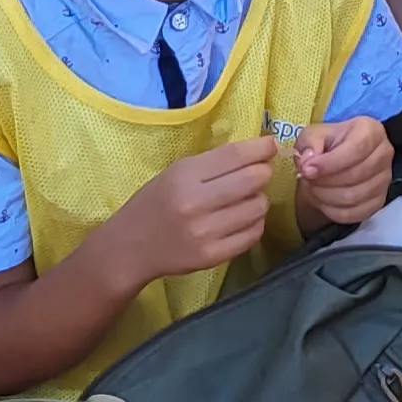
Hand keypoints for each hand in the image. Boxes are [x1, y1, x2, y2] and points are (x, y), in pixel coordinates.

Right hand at [105, 138, 279, 283]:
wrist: (130, 247)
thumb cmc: (156, 202)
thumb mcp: (176, 172)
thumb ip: (214, 162)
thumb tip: (261, 149)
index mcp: (184, 176)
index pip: (235, 155)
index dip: (261, 147)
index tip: (271, 145)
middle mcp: (195, 203)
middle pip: (253, 179)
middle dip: (264, 172)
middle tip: (259, 173)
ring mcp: (204, 232)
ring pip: (258, 207)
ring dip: (259, 199)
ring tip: (246, 199)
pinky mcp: (212, 256)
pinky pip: (253, 234)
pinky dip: (255, 223)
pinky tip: (243, 220)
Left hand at [293, 117, 394, 225]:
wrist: (335, 162)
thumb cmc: (326, 144)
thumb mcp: (312, 135)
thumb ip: (309, 143)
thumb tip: (308, 161)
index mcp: (371, 131)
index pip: (357, 148)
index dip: (330, 163)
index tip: (308, 170)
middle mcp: (384, 153)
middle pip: (355, 175)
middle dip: (324, 181)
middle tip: (308, 178)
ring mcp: (385, 179)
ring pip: (354, 197)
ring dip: (325, 196)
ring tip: (314, 188)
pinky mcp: (379, 201)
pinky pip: (354, 214)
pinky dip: (333, 210)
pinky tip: (324, 200)